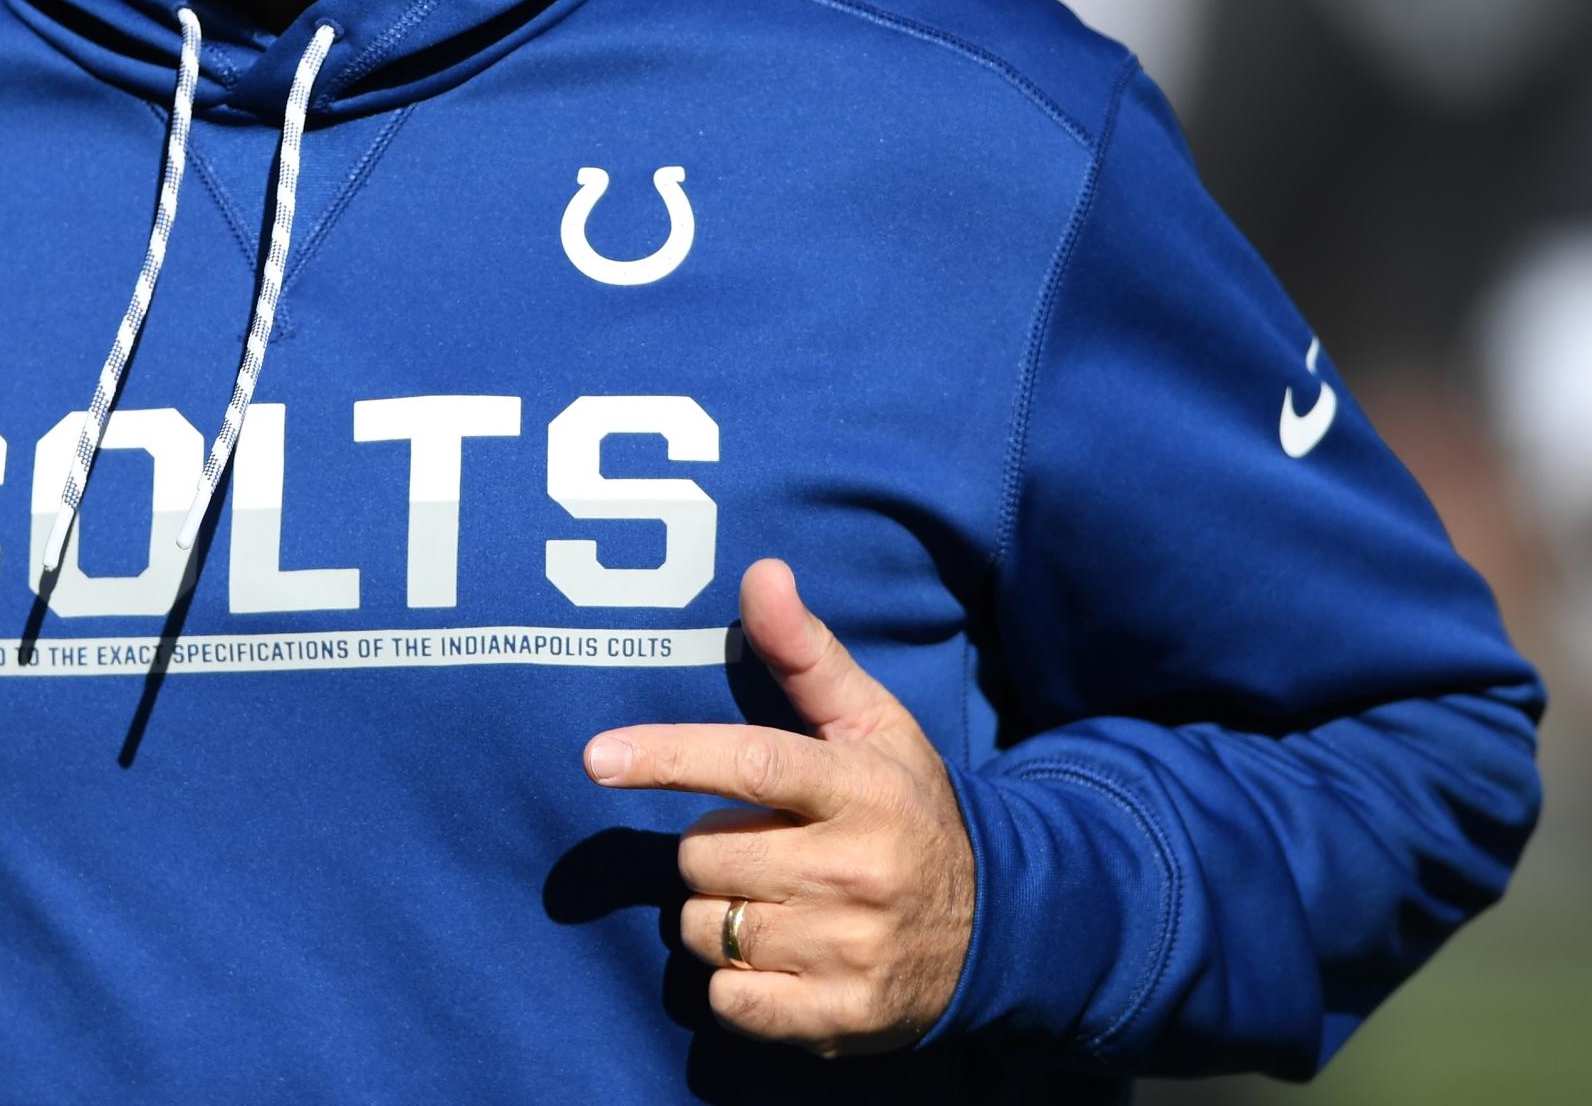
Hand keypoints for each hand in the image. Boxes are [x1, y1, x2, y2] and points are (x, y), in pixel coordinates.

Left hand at [583, 558, 973, 1056]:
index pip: (751, 762)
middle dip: (713, 848)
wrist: (995, 932)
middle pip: (705, 853)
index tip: (597, 758)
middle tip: (767, 847)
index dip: (668, 756)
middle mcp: (857, 869)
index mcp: (863, 787)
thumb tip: (759, 572)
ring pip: (706, 927)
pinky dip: (736, 983)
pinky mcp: (839, 1019)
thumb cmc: (907, 811)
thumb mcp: (872, 727)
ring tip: (778, 902)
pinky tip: (783, 959)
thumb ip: (806, 654)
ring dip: (719, 915)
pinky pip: (729, 1000)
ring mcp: (849, 950)